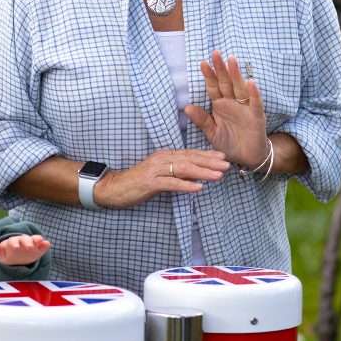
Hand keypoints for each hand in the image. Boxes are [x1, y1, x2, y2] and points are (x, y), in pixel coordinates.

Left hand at [0, 234, 51, 265]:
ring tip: (40, 240)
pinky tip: (47, 244)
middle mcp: (22, 241)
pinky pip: (43, 245)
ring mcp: (32, 244)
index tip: (15, 248)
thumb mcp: (2, 256)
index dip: (14, 243)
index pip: (13, 240)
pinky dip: (45, 244)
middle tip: (29, 247)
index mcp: (13, 242)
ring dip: (37, 239)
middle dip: (27, 242)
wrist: (18, 260)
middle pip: (25, 239)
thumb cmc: (8, 256)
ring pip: (34, 239)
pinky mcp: (39, 249)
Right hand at [91, 149, 229, 208]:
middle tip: (227, 165)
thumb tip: (197, 174)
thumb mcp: (160, 175)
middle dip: (210, 161)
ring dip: (203, 171)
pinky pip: (171, 183)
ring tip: (217, 175)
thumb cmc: (138, 182)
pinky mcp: (150, 182)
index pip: (190, 153)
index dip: (207, 155)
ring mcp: (156, 170)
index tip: (223, 157)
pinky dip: (186, 185)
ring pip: (184, 168)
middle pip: (190, 158)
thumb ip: (177, 173)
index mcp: (165, 156)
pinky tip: (198, 187)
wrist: (114, 188)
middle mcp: (162, 159)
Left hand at [185, 51, 269, 168]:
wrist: (247, 158)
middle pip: (226, 83)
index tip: (202, 63)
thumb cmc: (229, 143)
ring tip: (232, 60)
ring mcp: (245, 108)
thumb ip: (202, 120)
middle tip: (215, 53)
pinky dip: (254, 94)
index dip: (209, 76)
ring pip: (240, 88)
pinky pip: (255, 104)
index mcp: (220, 105)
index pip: (213, 87)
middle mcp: (233, 103)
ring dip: (236, 75)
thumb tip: (187, 107)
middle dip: (221, 68)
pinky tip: (251, 83)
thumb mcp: (212, 133)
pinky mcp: (257, 117)